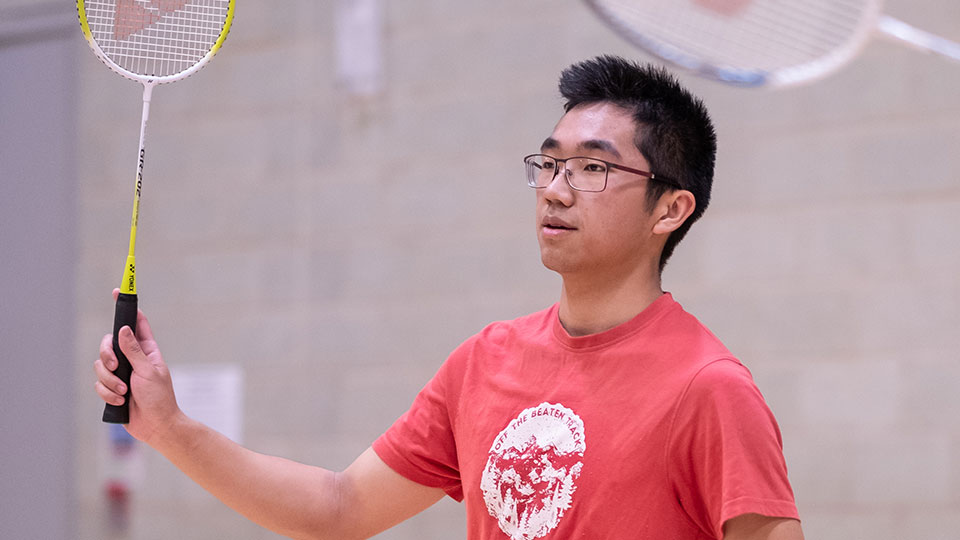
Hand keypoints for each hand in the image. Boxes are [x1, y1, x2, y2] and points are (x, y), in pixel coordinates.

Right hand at [94, 289, 181, 444]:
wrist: (156, 426)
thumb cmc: (159, 398)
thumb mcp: (148, 371)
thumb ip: (133, 350)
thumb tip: (123, 329)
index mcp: (146, 350)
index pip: (136, 324)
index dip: (127, 309)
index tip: (119, 291)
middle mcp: (132, 359)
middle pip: (108, 344)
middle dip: (107, 356)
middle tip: (116, 368)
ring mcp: (121, 374)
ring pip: (100, 366)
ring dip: (110, 382)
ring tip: (124, 392)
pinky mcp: (112, 389)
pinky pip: (99, 385)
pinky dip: (107, 394)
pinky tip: (120, 402)